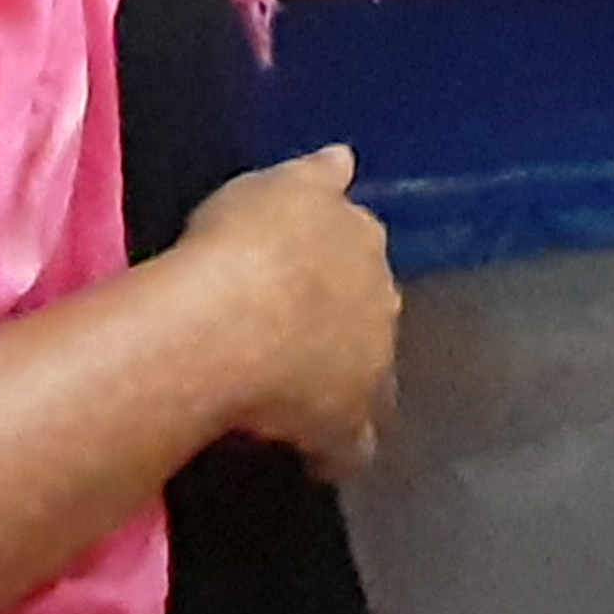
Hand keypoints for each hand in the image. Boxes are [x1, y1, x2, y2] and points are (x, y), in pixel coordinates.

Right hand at [170, 144, 401, 474]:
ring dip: (348, 384)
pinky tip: (312, 455)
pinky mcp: (346, 423)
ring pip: (373, 379)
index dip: (333, 262)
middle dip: (345, 322)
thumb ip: (315, 176)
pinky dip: (335, 450)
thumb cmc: (243, 241)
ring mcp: (370, 365)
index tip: (304, 271)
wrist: (232, 320)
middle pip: (372, 312)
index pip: (361, 246)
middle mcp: (381, 299)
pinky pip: (351, 446)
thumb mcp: (277, 184)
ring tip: (307, 395)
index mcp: (363, 239)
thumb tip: (344, 158)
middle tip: (295, 332)